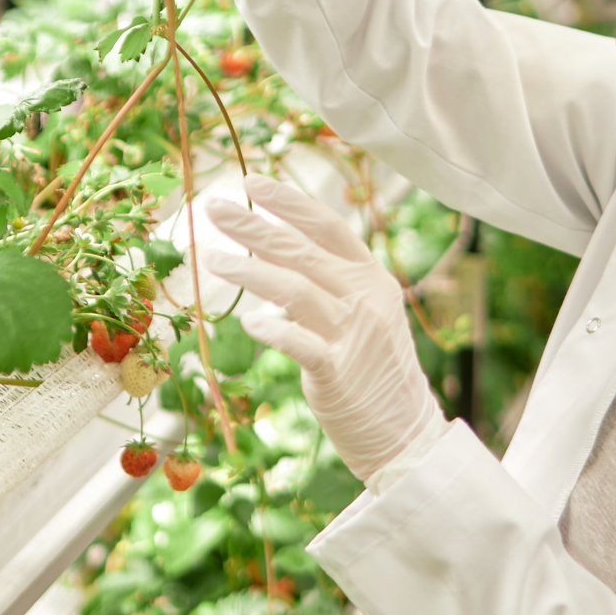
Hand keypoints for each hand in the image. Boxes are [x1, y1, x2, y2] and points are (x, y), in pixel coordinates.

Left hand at [205, 177, 444, 481]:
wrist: (404, 431)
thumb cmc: (373, 369)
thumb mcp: (364, 313)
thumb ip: (328, 281)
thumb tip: (275, 246)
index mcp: (372, 277)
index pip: (328, 226)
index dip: (289, 202)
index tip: (251, 182)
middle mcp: (366, 298)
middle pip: (302, 251)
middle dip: (254, 226)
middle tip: (214, 208)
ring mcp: (354, 335)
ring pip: (295, 289)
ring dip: (249, 271)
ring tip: (211, 258)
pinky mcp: (338, 373)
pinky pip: (299, 343)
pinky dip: (272, 329)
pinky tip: (247, 321)